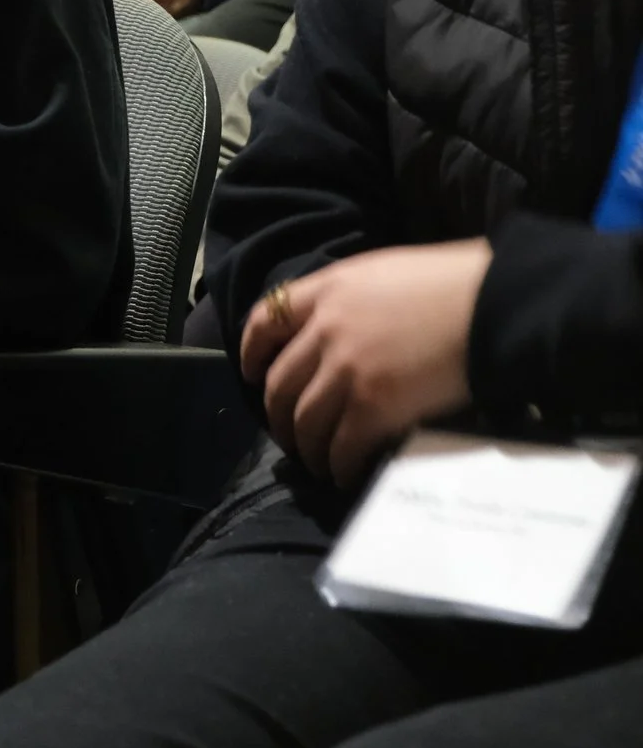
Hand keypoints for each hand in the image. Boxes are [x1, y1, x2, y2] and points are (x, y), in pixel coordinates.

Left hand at [239, 240, 491, 488]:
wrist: (497, 301)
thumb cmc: (456, 281)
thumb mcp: (386, 273)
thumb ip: (353, 299)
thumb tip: (345, 329)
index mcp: (328, 290)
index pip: (266, 320)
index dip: (251, 352)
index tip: (251, 374)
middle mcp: (326, 329)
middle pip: (280, 382)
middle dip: (278, 416)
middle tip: (289, 435)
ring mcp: (346, 369)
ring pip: (304, 420)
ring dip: (305, 448)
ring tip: (316, 462)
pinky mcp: (375, 405)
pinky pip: (341, 445)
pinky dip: (337, 464)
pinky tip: (343, 474)